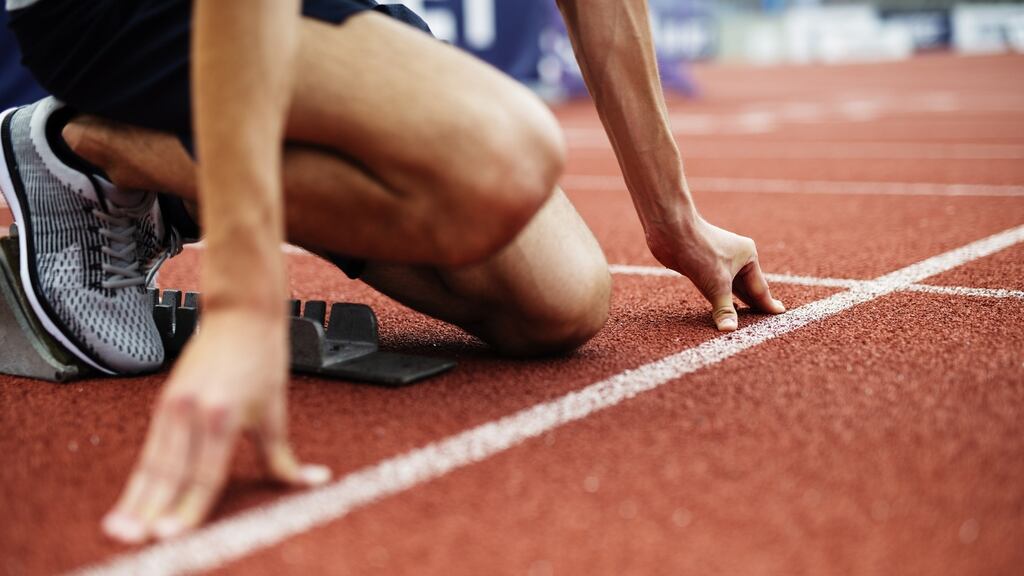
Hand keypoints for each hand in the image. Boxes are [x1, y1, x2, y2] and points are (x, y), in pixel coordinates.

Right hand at [101, 311, 329, 542]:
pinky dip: (139, 478)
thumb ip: (283, 456)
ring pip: (151, 463)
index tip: (171, 533)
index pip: (204, 474)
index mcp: (222, 415)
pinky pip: (149, 449)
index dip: (187, 507)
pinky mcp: (164, 403)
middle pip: (168, 472)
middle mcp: (192, 412)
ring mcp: (173, 406)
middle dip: (149, 510)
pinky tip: (129, 502)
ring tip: (119, 530)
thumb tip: (311, 482)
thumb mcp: (275, 410)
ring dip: (135, 500)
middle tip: (134, 539)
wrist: (241, 313)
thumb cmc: (262, 357)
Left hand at [649, 216, 785, 330]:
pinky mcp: (702, 265)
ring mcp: (719, 261)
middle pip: (747, 288)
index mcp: (748, 256)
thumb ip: (724, 309)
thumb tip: (730, 331)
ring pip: (730, 287)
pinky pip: (715, 286)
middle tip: (764, 322)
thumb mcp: (716, 284)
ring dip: (736, 302)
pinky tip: (721, 306)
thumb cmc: (699, 250)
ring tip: (747, 319)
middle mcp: (736, 258)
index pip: (760, 288)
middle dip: (754, 304)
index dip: (768, 304)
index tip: (780, 313)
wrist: (670, 231)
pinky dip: (719, 298)